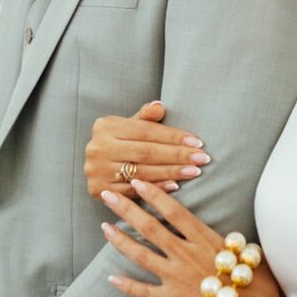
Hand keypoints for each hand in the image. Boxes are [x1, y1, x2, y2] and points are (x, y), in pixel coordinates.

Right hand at [85, 101, 210, 199]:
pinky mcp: (98, 190)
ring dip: (172, 172)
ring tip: (193, 171)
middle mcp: (98, 148)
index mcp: (105, 126)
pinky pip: (134, 190)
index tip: (197, 142)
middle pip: (146, 152)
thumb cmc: (118, 142)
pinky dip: (156, 188)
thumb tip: (159, 106)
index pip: (146, 131)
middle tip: (202, 158)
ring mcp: (97, 170)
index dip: (173, 137)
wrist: (94, 166)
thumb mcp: (127, 125)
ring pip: (143, 172)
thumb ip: (144, 117)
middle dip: (178, 155)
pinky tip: (175, 185)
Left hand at [100, 180, 283, 296]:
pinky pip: (143, 292)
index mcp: (207, 241)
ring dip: (121, 240)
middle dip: (128, 209)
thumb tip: (241, 242)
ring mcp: (175, 277)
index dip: (155, 195)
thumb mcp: (254, 259)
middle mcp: (187, 255)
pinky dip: (126, 285)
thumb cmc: (259, 292)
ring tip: (104, 227)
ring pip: (142, 254)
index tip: (139, 183)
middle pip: (151, 227)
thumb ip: (240, 248)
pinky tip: (111, 277)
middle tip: (108, 195)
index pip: (175, 212)